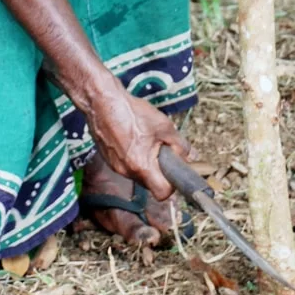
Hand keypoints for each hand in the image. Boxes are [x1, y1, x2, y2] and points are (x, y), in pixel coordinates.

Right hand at [83, 75, 188, 201]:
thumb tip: (191, 157)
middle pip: (149, 183)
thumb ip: (180, 145)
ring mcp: (115, 166)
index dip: (171, 185)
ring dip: (145, 162)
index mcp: (141, 166)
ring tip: (146, 140)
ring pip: (138, 173)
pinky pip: (126, 164)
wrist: (103, 101)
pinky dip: (133, 156)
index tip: (173, 170)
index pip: (161, 193)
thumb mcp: (164, 126)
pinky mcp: (108, 159)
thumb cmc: (133, 112)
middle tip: (161, 150)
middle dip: (159, 170)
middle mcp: (126, 172)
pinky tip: (132, 137)